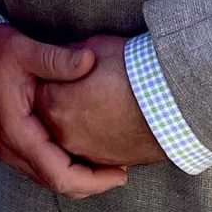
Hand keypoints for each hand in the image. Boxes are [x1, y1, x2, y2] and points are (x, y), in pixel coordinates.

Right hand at [0, 23, 128, 198]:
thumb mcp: (22, 48)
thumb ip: (57, 59)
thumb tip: (90, 61)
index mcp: (17, 132)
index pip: (60, 176)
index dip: (94, 181)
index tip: (121, 172)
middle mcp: (8, 148)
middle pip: (55, 184)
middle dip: (90, 183)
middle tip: (120, 171)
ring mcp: (3, 148)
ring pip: (44, 178)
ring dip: (75, 176)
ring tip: (104, 162)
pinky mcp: (3, 143)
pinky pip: (35, 167)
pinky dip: (59, 167)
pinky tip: (76, 150)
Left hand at [35, 33, 168, 170]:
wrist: (172, 101)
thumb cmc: (133, 70)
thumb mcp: (94, 49)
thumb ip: (68, 58)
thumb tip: (63, 60)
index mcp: (53, 102)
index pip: (39, 88)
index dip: (53, 77)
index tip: (66, 70)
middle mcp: (62, 131)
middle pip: (52, 114)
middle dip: (63, 101)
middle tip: (82, 88)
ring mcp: (83, 150)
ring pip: (71, 135)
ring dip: (77, 122)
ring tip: (96, 105)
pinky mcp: (105, 161)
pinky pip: (91, 150)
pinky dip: (94, 138)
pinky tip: (107, 123)